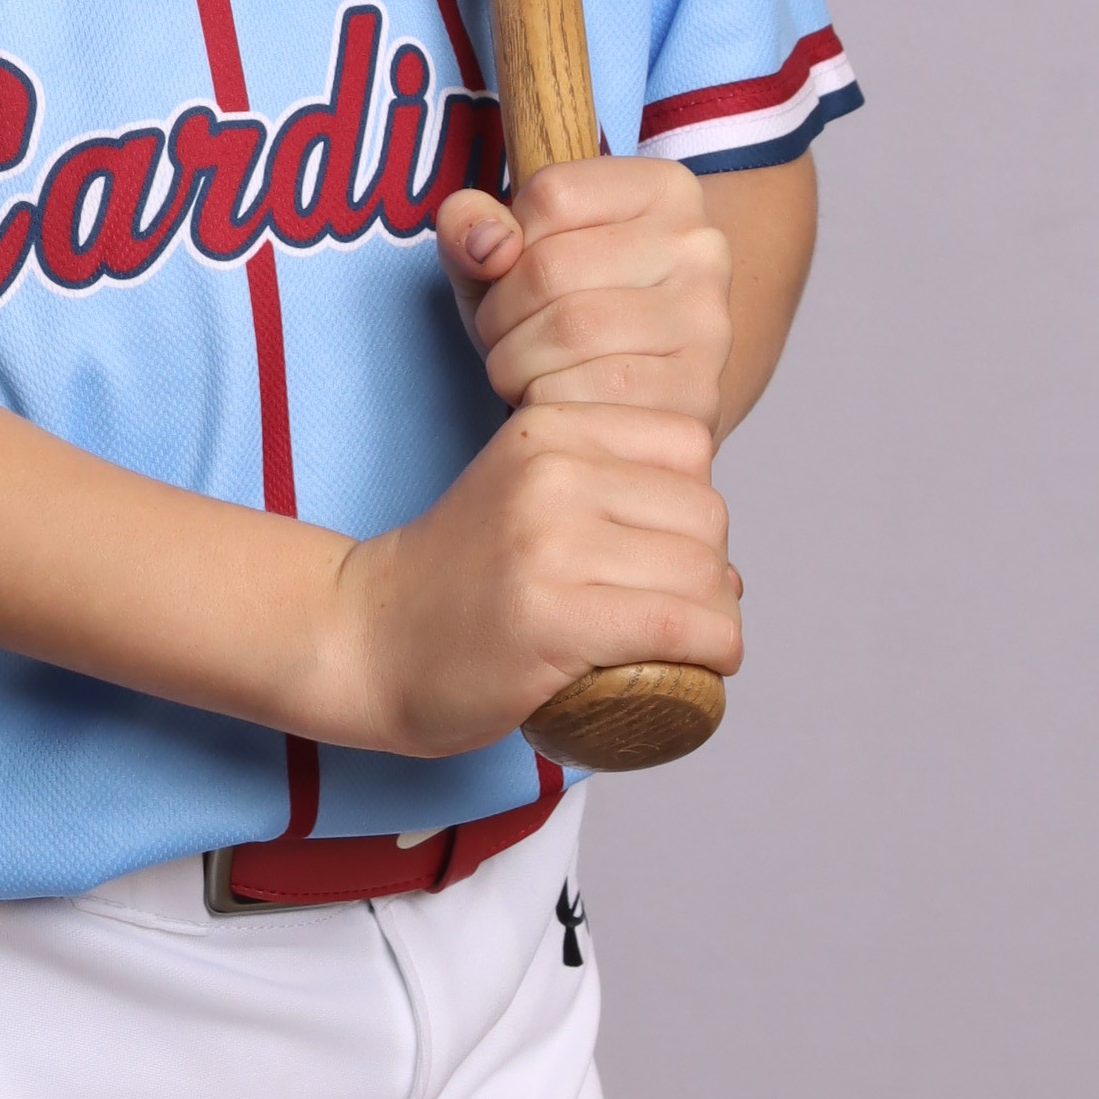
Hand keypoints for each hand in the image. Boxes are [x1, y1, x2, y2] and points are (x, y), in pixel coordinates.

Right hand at [318, 401, 742, 762]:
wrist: (371, 640)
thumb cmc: (459, 581)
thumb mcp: (526, 495)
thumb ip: (609, 495)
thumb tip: (727, 566)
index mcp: (546, 428)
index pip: (687, 444)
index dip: (693, 506)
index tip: (664, 553)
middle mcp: (550, 471)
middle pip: (705, 512)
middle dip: (709, 570)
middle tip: (675, 611)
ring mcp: (549, 544)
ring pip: (703, 573)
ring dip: (716, 619)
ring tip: (684, 646)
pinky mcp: (553, 618)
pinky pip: (680, 627)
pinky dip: (713, 652)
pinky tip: (703, 670)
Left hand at [434, 155, 734, 439]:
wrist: (635, 396)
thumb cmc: (564, 311)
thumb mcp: (506, 254)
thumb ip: (470, 224)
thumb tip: (487, 245)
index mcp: (665, 189)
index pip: (550, 195)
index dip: (503, 245)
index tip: (513, 274)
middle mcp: (701, 248)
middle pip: (551, 269)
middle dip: (499, 315)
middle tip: (508, 338)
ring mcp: (708, 323)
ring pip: (569, 333)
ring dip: (514, 365)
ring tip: (527, 371)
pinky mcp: (697, 393)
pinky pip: (589, 395)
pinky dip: (545, 405)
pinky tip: (556, 402)